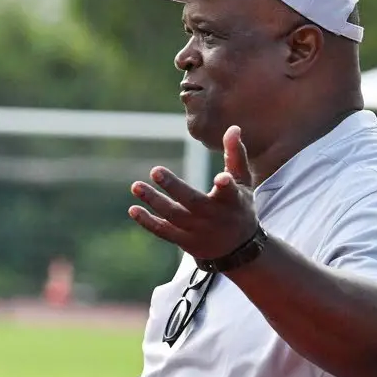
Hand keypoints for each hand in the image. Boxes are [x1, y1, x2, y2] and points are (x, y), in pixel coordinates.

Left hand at [129, 124, 258, 260]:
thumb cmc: (239, 208)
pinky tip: (133, 209)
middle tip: (155, 170)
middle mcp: (213, 217)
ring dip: (153, 201)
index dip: (225, 185)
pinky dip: (148, 222)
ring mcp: (197, 231)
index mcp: (231, 201)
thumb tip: (233, 127)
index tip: (220, 178)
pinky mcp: (184, 241)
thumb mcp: (244, 183)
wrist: (237, 249)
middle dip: (174, 187)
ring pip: (173, 216)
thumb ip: (236, 156)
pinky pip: (163, 232)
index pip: (230, 192)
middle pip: (192, 202)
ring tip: (136, 186)